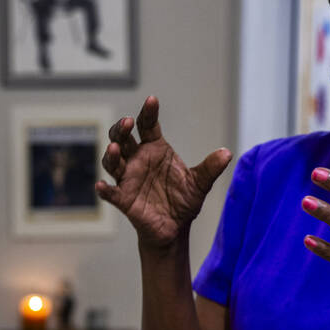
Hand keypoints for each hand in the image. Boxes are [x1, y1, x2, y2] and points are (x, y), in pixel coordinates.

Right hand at [96, 96, 231, 248]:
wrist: (176, 229)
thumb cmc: (184, 201)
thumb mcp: (200, 183)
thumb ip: (210, 168)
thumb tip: (227, 153)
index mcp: (155, 149)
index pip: (148, 126)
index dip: (148, 112)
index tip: (152, 100)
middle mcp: (138, 160)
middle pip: (123, 138)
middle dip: (121, 129)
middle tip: (127, 122)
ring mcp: (128, 179)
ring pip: (113, 162)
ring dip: (111, 155)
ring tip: (114, 148)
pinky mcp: (124, 199)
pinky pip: (111, 193)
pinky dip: (105, 190)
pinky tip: (102, 187)